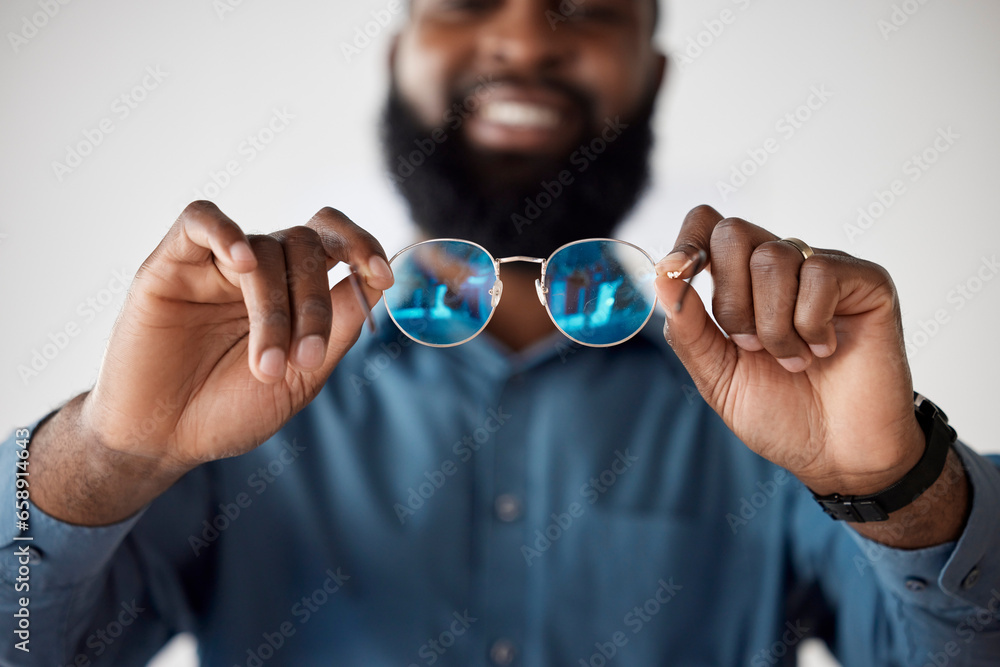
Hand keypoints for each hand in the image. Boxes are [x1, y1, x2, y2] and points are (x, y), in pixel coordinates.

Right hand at [82, 201, 392, 472]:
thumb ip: (338, 326)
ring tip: (267, 365)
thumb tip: (377, 282)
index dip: (365, 246)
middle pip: (306, 245)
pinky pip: (200, 219)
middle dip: (314, 304)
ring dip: (273, 307)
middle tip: (305, 360)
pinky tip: (241, 262)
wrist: (163, 440)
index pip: (337, 241)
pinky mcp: (171, 263)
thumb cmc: (231, 409)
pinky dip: (225, 231)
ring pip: (263, 246)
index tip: (383, 275)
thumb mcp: (302, 376)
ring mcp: (216, 263)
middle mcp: (261, 269)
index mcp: (297, 291)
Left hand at [654, 206, 924, 494]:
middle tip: (749, 346)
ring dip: (772, 324)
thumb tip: (662, 277)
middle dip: (730, 299)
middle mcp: (781, 266)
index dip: (687, 242)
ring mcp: (824, 269)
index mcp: (739, 283)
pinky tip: (825, 351)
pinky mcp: (866, 281)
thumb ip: (689, 329)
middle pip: (733, 233)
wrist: (838, 455)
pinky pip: (820, 275)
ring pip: (773, 257)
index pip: (707, 225)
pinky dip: (811, 324)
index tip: (677, 275)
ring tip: (792, 359)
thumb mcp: (717, 376)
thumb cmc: (781, 414)